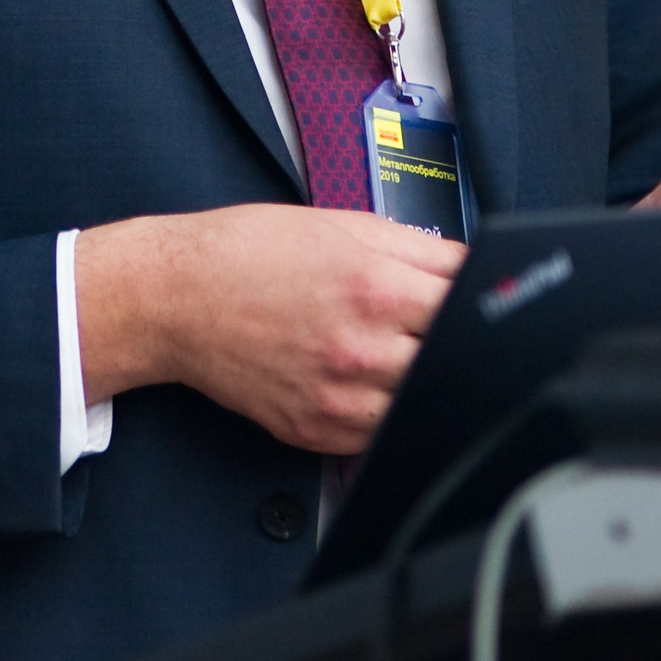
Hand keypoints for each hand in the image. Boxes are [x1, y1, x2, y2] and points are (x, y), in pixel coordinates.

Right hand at [74, 203, 465, 457]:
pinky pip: (379, 435)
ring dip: (422, 383)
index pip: (468, 309)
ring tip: (399, 354)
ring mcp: (338, 399)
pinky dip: (386, 412)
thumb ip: (421, 248)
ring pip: (421, 406)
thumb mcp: (345, 224)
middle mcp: (362, 350)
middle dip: (453, 346)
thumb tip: (476, 265)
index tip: (483, 304)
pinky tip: (368, 381)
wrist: (178, 296)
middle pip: (452, 363)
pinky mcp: (315, 431)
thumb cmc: (251, 252)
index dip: (481, 304)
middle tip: (435, 331)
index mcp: (377, 288)